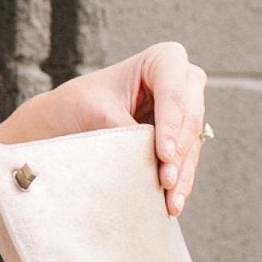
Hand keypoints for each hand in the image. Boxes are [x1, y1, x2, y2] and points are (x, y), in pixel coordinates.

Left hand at [0, 41, 207, 212]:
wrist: (67, 119)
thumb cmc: (79, 104)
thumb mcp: (99, 112)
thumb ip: (128, 131)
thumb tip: (152, 161)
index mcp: (163, 59)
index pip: (173, 93)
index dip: (171, 124)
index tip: (163, 154)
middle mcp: (182, 81)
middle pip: (190, 117)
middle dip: (179, 152)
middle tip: (165, 181)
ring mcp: (186, 110)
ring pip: (193, 142)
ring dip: (182, 173)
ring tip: (171, 202)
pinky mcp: (182, 137)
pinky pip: (188, 159)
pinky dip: (180, 180)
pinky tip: (172, 202)